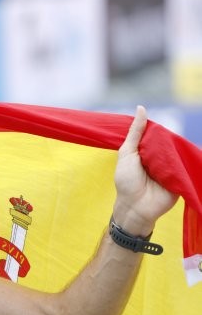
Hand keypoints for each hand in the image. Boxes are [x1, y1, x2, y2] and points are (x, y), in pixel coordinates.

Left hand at [112, 106, 177, 234]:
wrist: (135, 207)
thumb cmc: (126, 181)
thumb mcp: (127, 153)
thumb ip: (135, 133)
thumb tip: (141, 108)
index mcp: (147, 151)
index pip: (157, 135)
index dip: (158, 131)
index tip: (158, 129)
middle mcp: (161, 158)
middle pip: (170, 143)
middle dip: (169, 141)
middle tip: (162, 148)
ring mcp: (172, 168)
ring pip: (179, 153)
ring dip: (177, 152)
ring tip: (168, 157)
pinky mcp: (182, 178)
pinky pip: (187, 167)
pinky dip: (186, 162)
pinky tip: (185, 158)